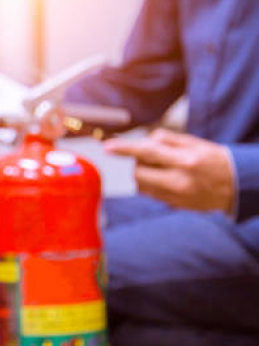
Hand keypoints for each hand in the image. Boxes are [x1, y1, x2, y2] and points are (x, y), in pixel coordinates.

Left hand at [104, 129, 234, 212]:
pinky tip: (169, 180)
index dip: (125, 149)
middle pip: (138, 173)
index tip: (107, 147)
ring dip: (144, 175)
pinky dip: (152, 184)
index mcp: (186, 161)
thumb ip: (169, 140)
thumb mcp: (196, 144)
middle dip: (138, 163)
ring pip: (141, 185)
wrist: (237, 187)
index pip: (148, 153)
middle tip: (154, 158)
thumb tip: (147, 139)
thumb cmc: (216, 161)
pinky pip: (150, 194)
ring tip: (164, 169)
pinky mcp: (173, 206)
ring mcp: (175, 197)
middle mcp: (179, 181)